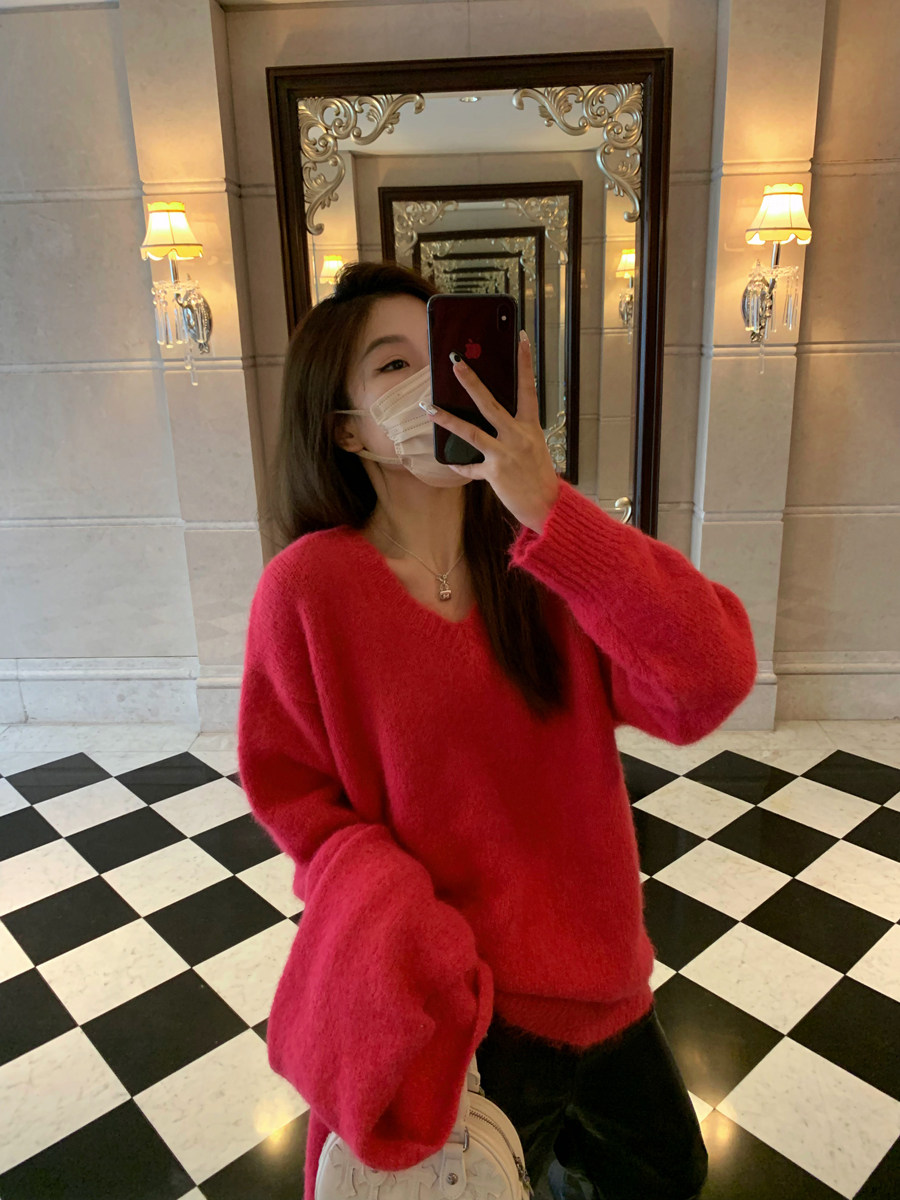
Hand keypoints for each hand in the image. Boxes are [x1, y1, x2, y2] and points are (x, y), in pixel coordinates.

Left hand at [421, 332, 560, 534]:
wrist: (547, 506)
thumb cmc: (539, 476)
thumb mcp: (533, 446)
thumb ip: (516, 430)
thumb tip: (495, 417)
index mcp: (530, 426)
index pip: (528, 388)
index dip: (525, 363)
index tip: (522, 339)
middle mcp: (518, 436)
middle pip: (490, 404)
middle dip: (471, 382)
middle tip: (456, 363)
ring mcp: (505, 454)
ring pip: (471, 432)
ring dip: (448, 419)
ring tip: (430, 408)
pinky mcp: (494, 473)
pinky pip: (470, 468)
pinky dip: (459, 466)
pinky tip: (448, 462)